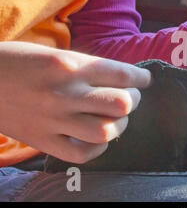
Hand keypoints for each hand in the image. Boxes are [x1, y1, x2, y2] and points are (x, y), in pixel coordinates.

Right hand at [0, 41, 150, 162]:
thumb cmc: (20, 62)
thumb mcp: (56, 53)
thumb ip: (89, 67)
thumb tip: (123, 79)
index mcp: (69, 65)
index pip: (122, 73)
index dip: (141, 78)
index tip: (146, 80)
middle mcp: (65, 93)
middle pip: (122, 103)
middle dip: (134, 100)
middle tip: (130, 97)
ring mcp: (54, 120)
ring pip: (106, 130)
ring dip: (119, 124)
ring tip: (115, 117)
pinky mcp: (42, 141)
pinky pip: (83, 154)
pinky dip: (98, 148)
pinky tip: (97, 137)